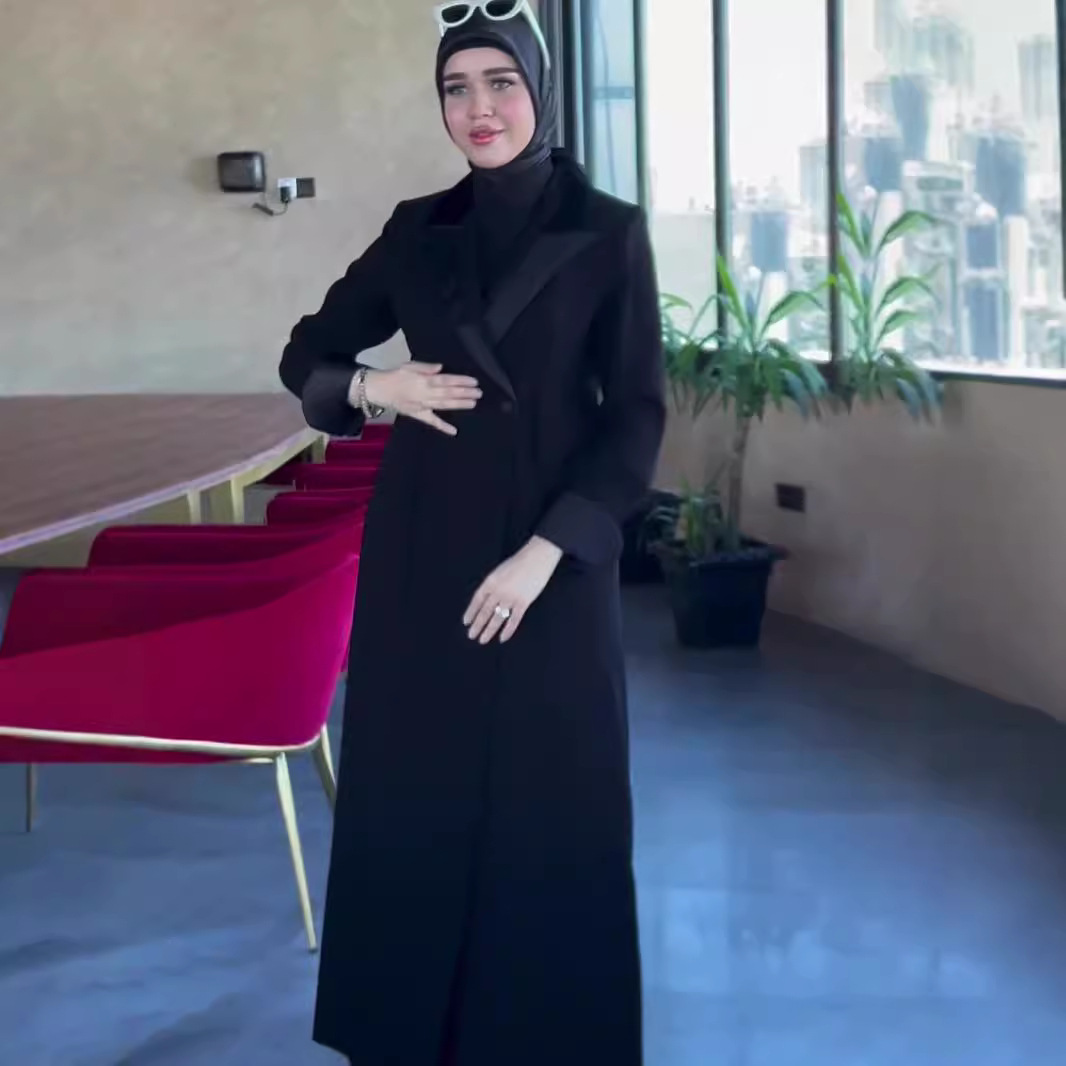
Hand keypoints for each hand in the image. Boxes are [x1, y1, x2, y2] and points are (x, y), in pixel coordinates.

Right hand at [358, 362, 480, 435]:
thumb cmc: (395, 375)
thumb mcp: (409, 366)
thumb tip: (441, 368)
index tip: (473, 382)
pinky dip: (442, 426)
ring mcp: (422, 405)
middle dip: (464, 393)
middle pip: (447, 393)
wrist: (379, 389)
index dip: (460, 381)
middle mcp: (424, 394)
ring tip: (473, 404)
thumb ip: (425, 368)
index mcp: (423, 381)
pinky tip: (454, 431)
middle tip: (479, 393)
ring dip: (459, 405)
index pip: (445, 381)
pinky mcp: (418, 414)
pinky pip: (431, 421)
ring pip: (443, 405)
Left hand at [463, 536, 563, 643]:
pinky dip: (508, 630)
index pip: (477, 600)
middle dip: (477, 625)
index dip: (471, 612)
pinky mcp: (523, 602)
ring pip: (497, 618)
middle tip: (471, 636)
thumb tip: (487, 600)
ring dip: (489, 630)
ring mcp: (511, 597)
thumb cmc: (519, 562)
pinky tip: (502, 638)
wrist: (537, 557)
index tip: (466, 622)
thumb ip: (493, 585)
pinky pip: (514, 620)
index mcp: (490, 581)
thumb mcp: (500, 571)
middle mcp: (498, 591)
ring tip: (483, 640)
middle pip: (485, 611)